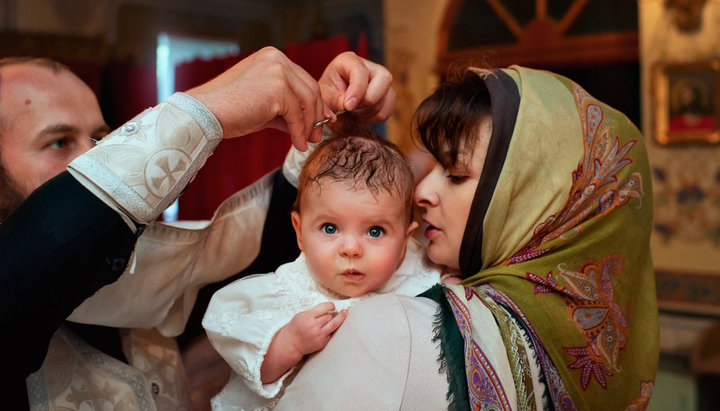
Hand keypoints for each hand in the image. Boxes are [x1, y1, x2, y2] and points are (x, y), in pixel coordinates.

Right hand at [186, 47, 331, 150]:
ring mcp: (278, 71)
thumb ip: (287, 112)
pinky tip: (297, 144)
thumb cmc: (230, 111)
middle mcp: (277, 59)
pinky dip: (300, 132)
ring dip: (309, 126)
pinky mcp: (277, 89)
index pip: (303, 80)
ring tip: (305, 142)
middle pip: (310, 88)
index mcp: (273, 58)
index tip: (320, 121)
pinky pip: (297, 115)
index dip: (315, 103)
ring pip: (307, 102)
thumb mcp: (265, 107)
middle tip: (316, 135)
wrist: (205, 114)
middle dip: (316, 115)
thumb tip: (311, 128)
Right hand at [284, 302, 347, 355]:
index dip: (330, 305)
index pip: (324, 307)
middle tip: (332, 313)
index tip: (332, 306)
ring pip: (334, 324)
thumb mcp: (301, 315)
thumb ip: (314, 311)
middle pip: (329, 316)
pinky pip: (331, 333)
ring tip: (344, 314)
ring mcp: (319, 335)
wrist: (291, 343)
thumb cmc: (296, 327)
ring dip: (337, 319)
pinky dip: (330, 330)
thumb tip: (328, 308)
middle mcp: (314, 326)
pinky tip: (329, 327)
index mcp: (308, 317)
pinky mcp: (322, 342)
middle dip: (329, 315)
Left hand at [319, 52, 394, 123]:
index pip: (360, 70)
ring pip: (387, 96)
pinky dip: (374, 117)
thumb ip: (334, 100)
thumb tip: (348, 105)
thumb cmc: (328, 97)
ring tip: (353, 114)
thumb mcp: (324, 97)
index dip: (357, 89)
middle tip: (352, 109)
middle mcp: (369, 66)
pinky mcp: (387, 94)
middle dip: (368, 99)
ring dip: (369, 111)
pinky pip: (387, 109)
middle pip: (383, 78)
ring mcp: (381, 80)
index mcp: (349, 61)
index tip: (348, 106)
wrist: (333, 107)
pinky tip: (361, 116)